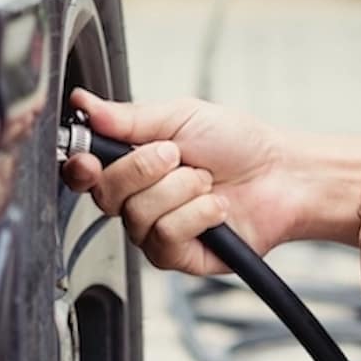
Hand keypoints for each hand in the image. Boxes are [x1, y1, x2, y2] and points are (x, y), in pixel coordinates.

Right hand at [61, 89, 302, 274]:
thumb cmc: (236, 143)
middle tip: (177, 155)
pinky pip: (166, 237)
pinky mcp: (177, 256)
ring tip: (206, 181)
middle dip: (144, 167)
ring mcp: (154, 231)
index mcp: (130, 164)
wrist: (281, 175)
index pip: (83, 173)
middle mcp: (137, 200)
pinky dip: (197, 215)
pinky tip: (216, 208)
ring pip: (138, 215)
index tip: (88, 158)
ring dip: (180, 189)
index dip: (79, 167)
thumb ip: (128, 116)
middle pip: (106, 194)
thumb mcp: (180, 116)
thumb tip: (84, 103)